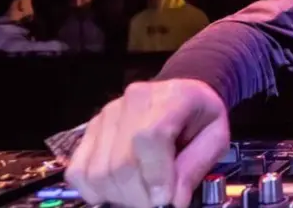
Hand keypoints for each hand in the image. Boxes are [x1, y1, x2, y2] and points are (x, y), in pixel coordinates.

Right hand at [65, 78, 229, 207]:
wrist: (181, 95)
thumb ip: (195, 167)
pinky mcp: (90, 129)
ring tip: (140, 197)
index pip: (150, 138)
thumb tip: (174, 202)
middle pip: (121, 161)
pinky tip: (115, 193)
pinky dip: (93, 191)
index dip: (155, 175)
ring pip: (98, 170)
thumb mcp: (215, 138)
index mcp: (171, 97)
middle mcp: (133, 101)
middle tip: (155, 205)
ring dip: (118, 196)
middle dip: (138, 195)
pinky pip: (78, 170)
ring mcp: (107, 114)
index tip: (165, 200)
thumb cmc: (200, 118)